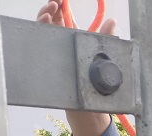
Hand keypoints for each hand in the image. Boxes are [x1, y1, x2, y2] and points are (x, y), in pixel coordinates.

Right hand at [35, 1, 115, 135]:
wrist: (86, 108)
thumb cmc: (92, 83)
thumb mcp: (99, 56)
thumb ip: (104, 37)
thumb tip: (112, 21)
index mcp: (70, 40)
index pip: (61, 19)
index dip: (59, 7)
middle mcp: (59, 46)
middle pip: (49, 22)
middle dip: (50, 8)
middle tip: (55, 2)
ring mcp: (52, 55)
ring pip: (42, 31)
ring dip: (43, 16)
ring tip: (50, 10)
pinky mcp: (48, 64)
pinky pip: (39, 46)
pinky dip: (40, 31)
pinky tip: (45, 22)